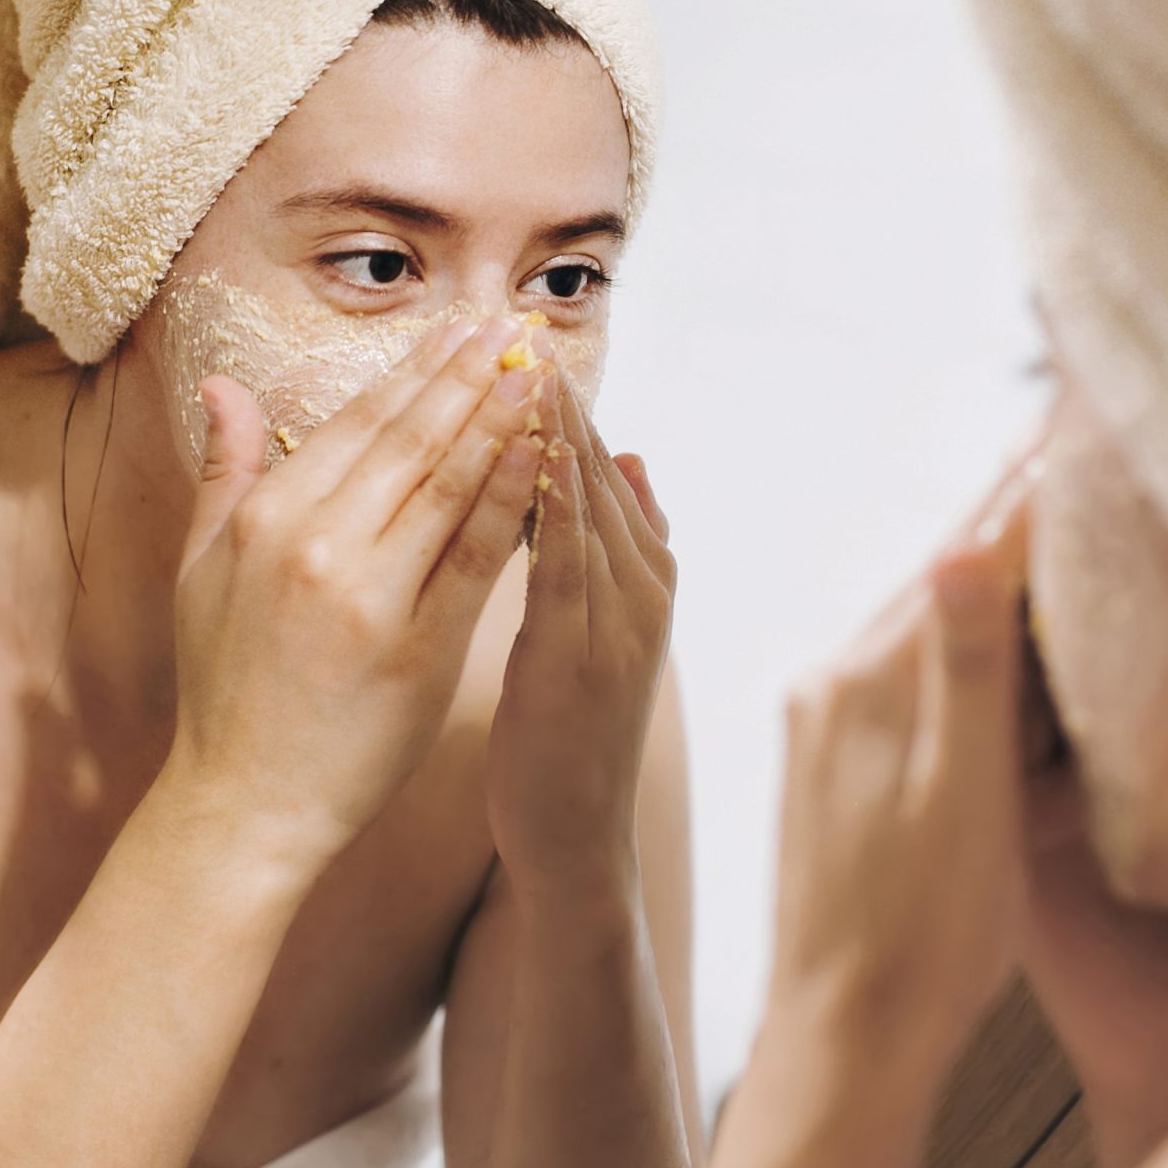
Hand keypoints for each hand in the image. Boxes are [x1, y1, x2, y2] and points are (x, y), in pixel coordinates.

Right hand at [158, 314, 549, 879]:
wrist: (246, 802)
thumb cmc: (225, 687)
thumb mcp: (201, 570)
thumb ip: (223, 472)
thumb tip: (226, 386)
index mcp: (268, 517)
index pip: (359, 424)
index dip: (416, 371)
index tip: (460, 329)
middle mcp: (317, 544)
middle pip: (411, 440)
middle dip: (468, 375)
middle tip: (515, 327)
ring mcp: (371, 595)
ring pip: (450, 485)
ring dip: (501, 420)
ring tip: (541, 374)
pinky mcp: (420, 647)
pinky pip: (477, 558)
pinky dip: (514, 499)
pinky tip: (545, 456)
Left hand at [484, 374, 676, 899]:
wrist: (574, 833)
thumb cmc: (567, 729)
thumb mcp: (594, 626)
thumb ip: (611, 548)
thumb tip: (630, 461)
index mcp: (645, 576)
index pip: (604, 470)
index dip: (568, 409)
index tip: (529, 347)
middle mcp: (643, 589)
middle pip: (600, 474)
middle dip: (561, 405)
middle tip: (522, 334)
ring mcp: (619, 623)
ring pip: (588, 508)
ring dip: (558, 439)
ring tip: (525, 373)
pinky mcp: (579, 656)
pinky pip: (563, 565)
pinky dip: (549, 509)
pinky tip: (526, 464)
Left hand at [762, 468, 1033, 1068]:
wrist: (842, 1036)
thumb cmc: (920, 939)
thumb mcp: (965, 804)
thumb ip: (967, 673)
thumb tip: (964, 544)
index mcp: (869, 682)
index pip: (963, 564)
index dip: (1024, 495)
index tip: (1068, 421)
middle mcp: (833, 684)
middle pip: (940, 583)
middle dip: (1005, 520)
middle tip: (1062, 442)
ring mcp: (824, 723)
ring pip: (923, 628)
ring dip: (980, 580)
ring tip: (1035, 514)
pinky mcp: (828, 762)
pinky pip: (907, 676)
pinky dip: (957, 646)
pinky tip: (988, 635)